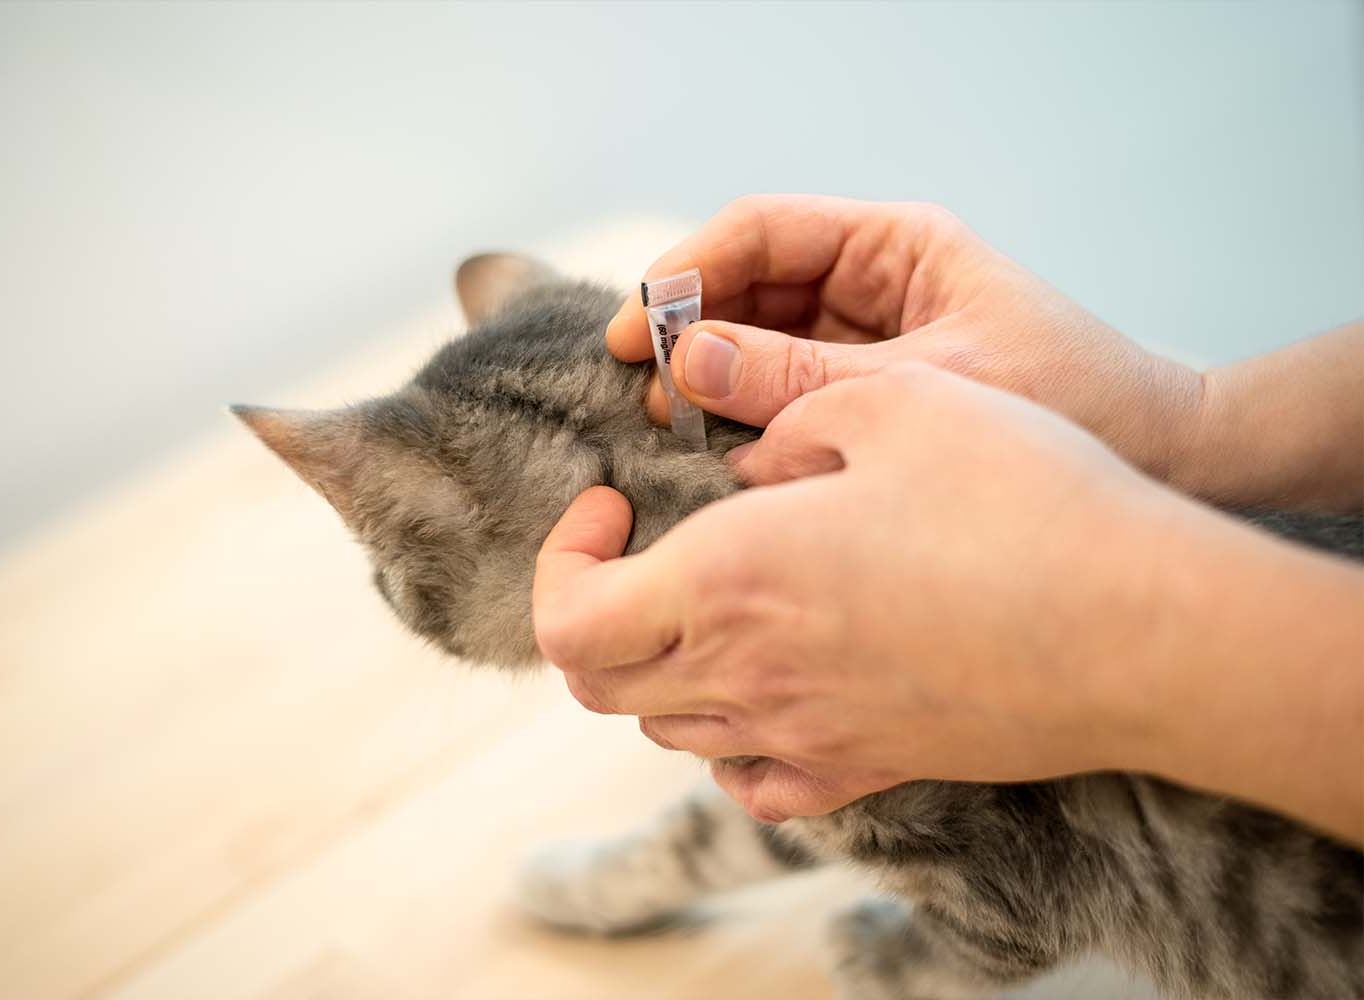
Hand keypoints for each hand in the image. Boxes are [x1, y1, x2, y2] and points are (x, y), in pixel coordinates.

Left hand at [534, 363, 1182, 822]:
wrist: (1143, 628)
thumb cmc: (1021, 500)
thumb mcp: (891, 402)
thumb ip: (783, 413)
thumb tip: (739, 455)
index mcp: (730, 580)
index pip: (569, 618)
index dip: (560, 558)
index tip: (610, 499)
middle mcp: (751, 675)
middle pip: (599, 683)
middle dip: (590, 607)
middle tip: (638, 543)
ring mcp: (809, 735)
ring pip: (668, 730)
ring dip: (654, 661)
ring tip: (708, 592)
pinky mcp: (871, 768)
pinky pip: (756, 783)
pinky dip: (727, 741)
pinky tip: (766, 684)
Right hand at [611, 195, 1203, 484]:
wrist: (1162, 459)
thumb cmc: (1072, 398)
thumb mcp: (929, 383)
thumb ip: (804, 377)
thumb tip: (690, 362)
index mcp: (893, 245)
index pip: (762, 232)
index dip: (688, 272)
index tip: (640, 328)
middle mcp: (868, 286)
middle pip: (746, 288)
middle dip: (689, 333)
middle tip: (646, 393)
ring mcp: (861, 344)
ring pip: (754, 345)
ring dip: (709, 381)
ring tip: (672, 428)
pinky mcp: (862, 402)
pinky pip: (781, 396)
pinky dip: (743, 420)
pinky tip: (716, 451)